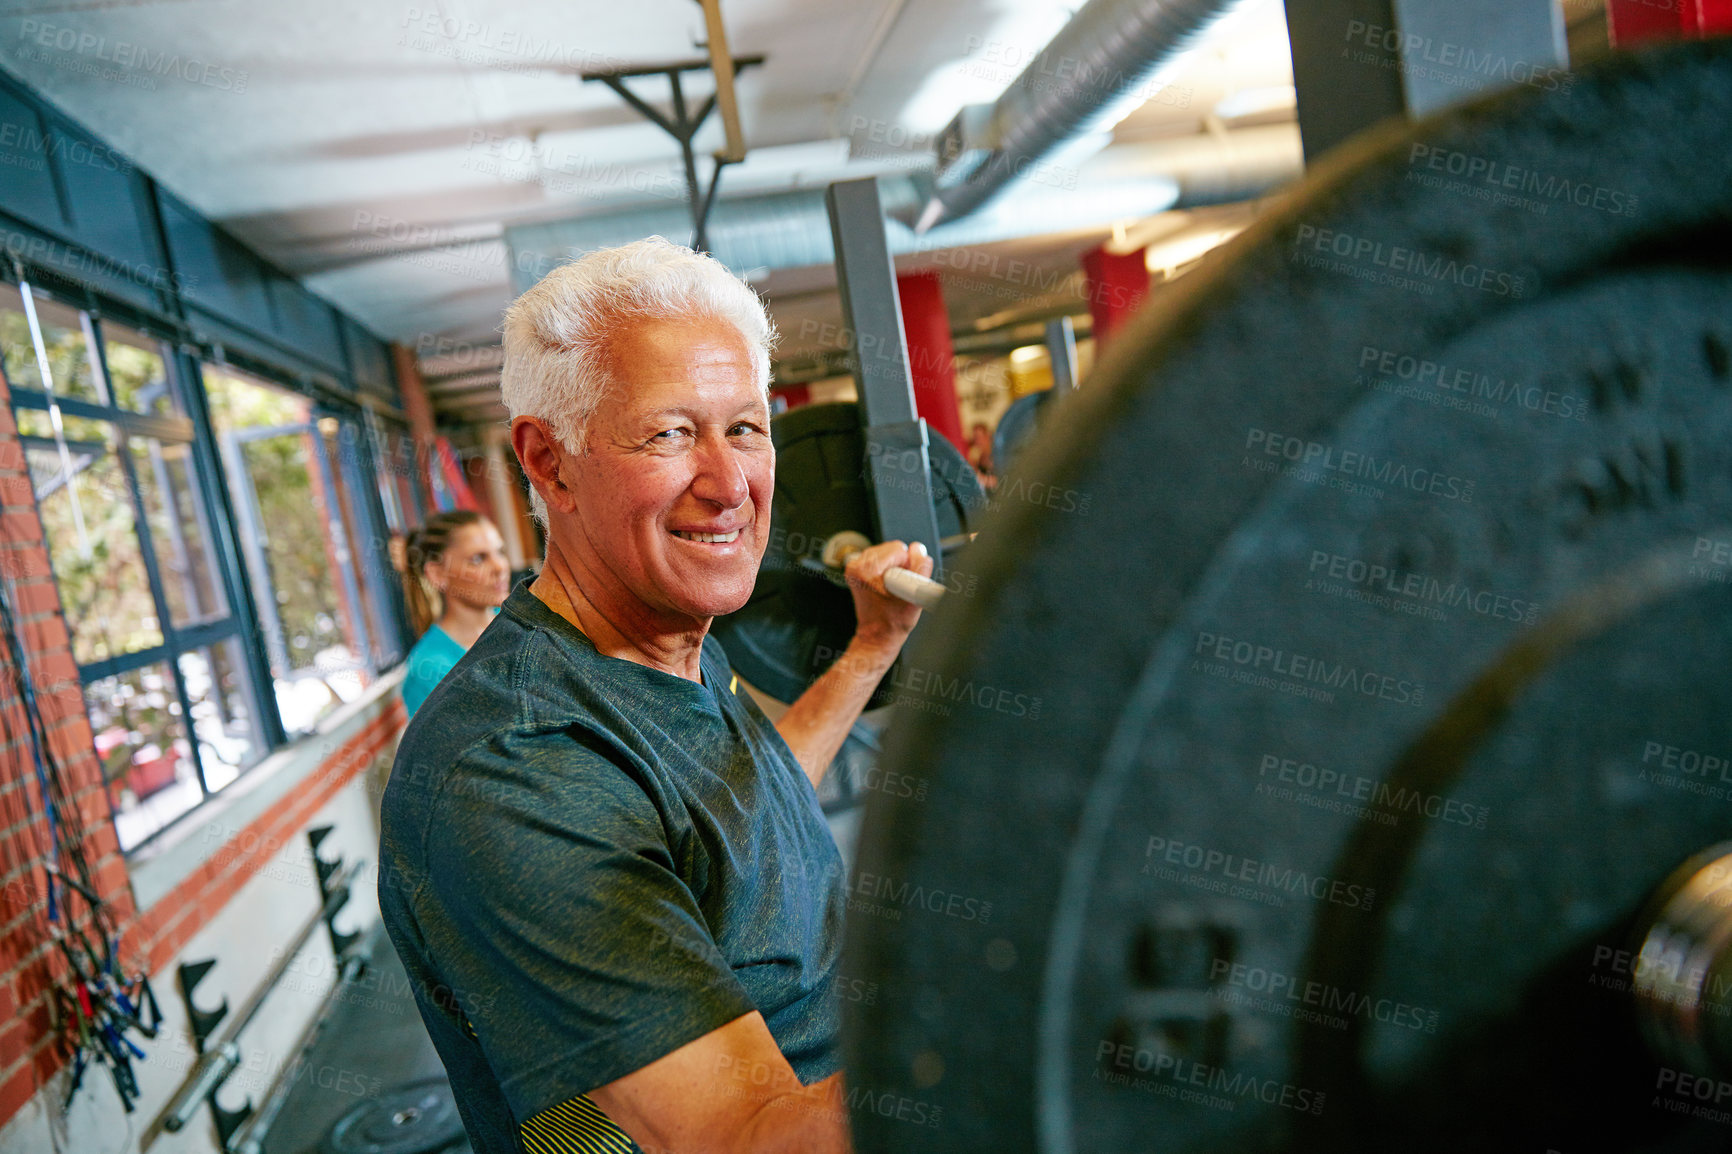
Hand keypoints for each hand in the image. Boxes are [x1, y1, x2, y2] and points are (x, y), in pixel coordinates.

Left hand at [843, 539, 932, 656]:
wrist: (877, 635)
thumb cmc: (892, 622)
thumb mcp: (916, 597)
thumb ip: (921, 570)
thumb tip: (918, 549)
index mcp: (866, 570)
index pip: (899, 550)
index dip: (909, 566)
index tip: (903, 583)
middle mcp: (856, 566)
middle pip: (892, 548)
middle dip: (902, 565)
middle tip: (899, 586)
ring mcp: (855, 566)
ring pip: (888, 551)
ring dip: (896, 566)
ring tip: (893, 587)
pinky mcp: (858, 569)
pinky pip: (882, 557)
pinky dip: (889, 567)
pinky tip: (888, 584)